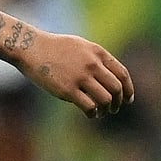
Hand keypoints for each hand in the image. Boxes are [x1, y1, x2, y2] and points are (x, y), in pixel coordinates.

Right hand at [12, 30, 133, 118]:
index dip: (128, 89)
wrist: (31, 47)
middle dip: (118, 102)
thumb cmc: (55, 48)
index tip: (128, 99)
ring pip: (106, 100)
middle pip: (116, 88)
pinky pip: (90, 107)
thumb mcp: (81, 46)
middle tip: (114, 109)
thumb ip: (96, 58)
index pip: (122, 74)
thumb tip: (110, 77)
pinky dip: (93, 114)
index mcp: (97, 52)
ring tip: (101, 113)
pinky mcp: (68, 89)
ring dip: (106, 110)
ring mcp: (80, 77)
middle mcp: (92, 64)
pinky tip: (90, 114)